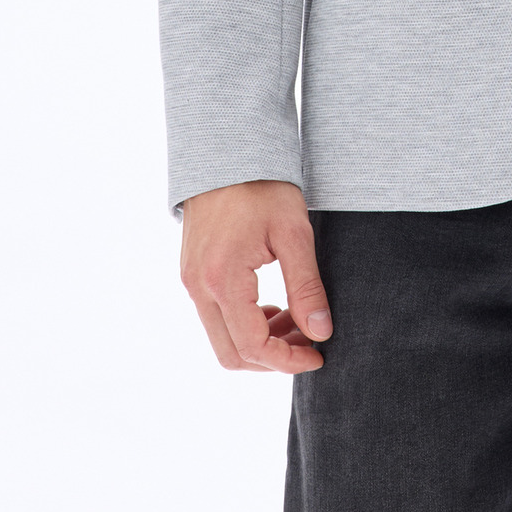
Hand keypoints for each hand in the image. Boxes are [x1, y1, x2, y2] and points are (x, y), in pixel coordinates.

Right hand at [180, 179, 331, 372]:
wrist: (226, 150)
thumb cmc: (262, 185)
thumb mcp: (293, 232)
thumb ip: (306, 285)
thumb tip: (321, 332)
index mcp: (222, 279)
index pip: (252, 346)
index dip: (288, 361)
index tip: (319, 356)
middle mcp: (198, 287)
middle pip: (231, 354)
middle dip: (273, 358)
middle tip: (309, 342)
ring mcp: (191, 281)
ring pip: (221, 339)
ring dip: (259, 342)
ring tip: (296, 322)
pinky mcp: (192, 273)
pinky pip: (214, 317)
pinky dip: (244, 324)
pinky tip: (272, 307)